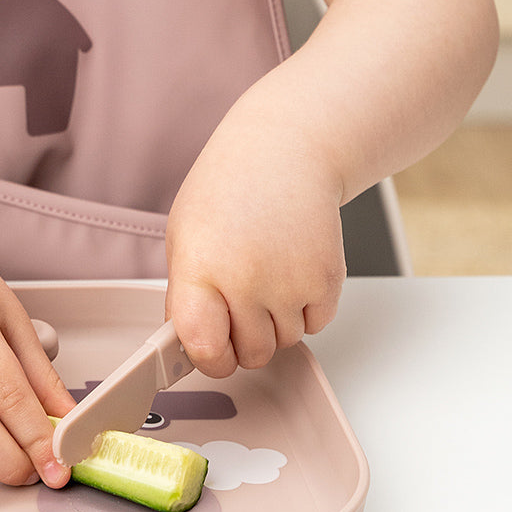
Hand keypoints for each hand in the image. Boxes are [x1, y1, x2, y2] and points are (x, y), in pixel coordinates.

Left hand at [164, 115, 346, 378]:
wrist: (283, 152)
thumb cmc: (228, 189)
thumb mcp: (184, 236)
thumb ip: (186, 294)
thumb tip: (192, 343)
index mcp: (200, 269)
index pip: (203, 347)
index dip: (207, 359)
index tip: (207, 351)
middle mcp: (246, 281)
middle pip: (250, 354)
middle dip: (243, 339)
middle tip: (238, 304)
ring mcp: (291, 284)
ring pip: (284, 342)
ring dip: (275, 323)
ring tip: (265, 274)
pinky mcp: (328, 281)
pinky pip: (315, 325)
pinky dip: (304, 309)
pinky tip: (290, 270)